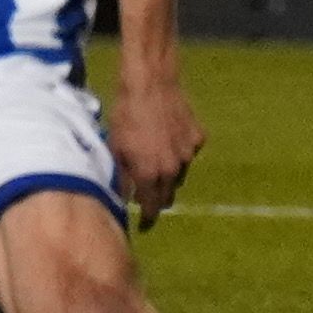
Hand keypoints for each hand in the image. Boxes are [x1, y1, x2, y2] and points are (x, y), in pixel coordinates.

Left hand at [102, 68, 203, 221]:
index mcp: (152, 173)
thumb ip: (121, 177)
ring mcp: (189, 152)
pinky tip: (167, 141)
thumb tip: (123, 197)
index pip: (152, 206)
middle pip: (169, 194)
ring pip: (179, 174)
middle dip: (158, 198)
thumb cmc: (125, 117)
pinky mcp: (197, 137)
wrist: (149, 86)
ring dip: (168, 175)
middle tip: (147, 195)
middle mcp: (175, 168)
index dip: (147, 218)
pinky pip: (188, 153)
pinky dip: (178, 153)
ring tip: (155, 164)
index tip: (144, 226)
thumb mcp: (115, 149)